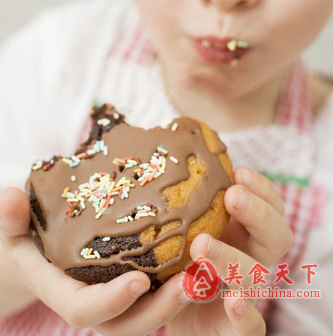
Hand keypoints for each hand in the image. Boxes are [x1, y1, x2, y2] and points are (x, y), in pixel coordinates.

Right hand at [0, 188, 191, 334]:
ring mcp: (115, 297)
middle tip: (192, 281)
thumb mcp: (12, 229)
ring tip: (210, 272)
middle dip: (161, 307)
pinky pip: (159, 291)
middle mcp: (94, 302)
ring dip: (182, 297)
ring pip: (151, 312)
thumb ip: (9, 219)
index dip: (111, 302)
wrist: (36, 249)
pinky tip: (208, 258)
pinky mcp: (133, 283)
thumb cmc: (24, 238)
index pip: (85, 310)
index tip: (138, 280)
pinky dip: (184, 282)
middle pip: (129, 323)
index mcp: (63, 292)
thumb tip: (7, 199)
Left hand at [167, 167, 292, 335]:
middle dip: (257, 213)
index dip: (261, 188)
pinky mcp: (235, 327)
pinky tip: (233, 302)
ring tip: (201, 245)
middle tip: (231, 196)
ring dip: (232, 258)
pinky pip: (252, 327)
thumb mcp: (183, 220)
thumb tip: (170, 149)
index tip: (239, 170)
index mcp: (245, 230)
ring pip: (256, 275)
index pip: (269, 205)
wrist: (173, 306)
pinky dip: (246, 314)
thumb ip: (184, 195)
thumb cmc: (180, 252)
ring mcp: (246, 292)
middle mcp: (251, 258)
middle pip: (275, 236)